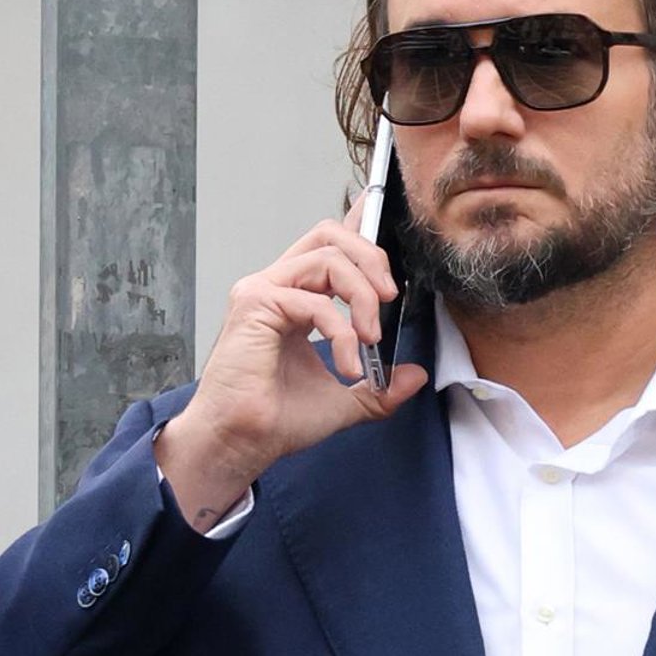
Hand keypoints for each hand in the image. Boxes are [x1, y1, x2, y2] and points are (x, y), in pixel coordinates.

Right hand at [158, 200, 428, 529]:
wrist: (241, 443)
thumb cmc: (275, 420)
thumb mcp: (344, 402)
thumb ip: (379, 387)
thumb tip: (414, 376)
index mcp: (294, 298)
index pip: (328, 247)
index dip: (357, 225)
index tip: (380, 212)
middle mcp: (276, 286)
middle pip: (329, 235)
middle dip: (371, 258)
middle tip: (389, 297)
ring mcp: (262, 291)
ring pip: (327, 258)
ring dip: (362, 297)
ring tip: (369, 339)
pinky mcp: (256, 304)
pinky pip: (315, 299)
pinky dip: (341, 330)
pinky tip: (345, 363)